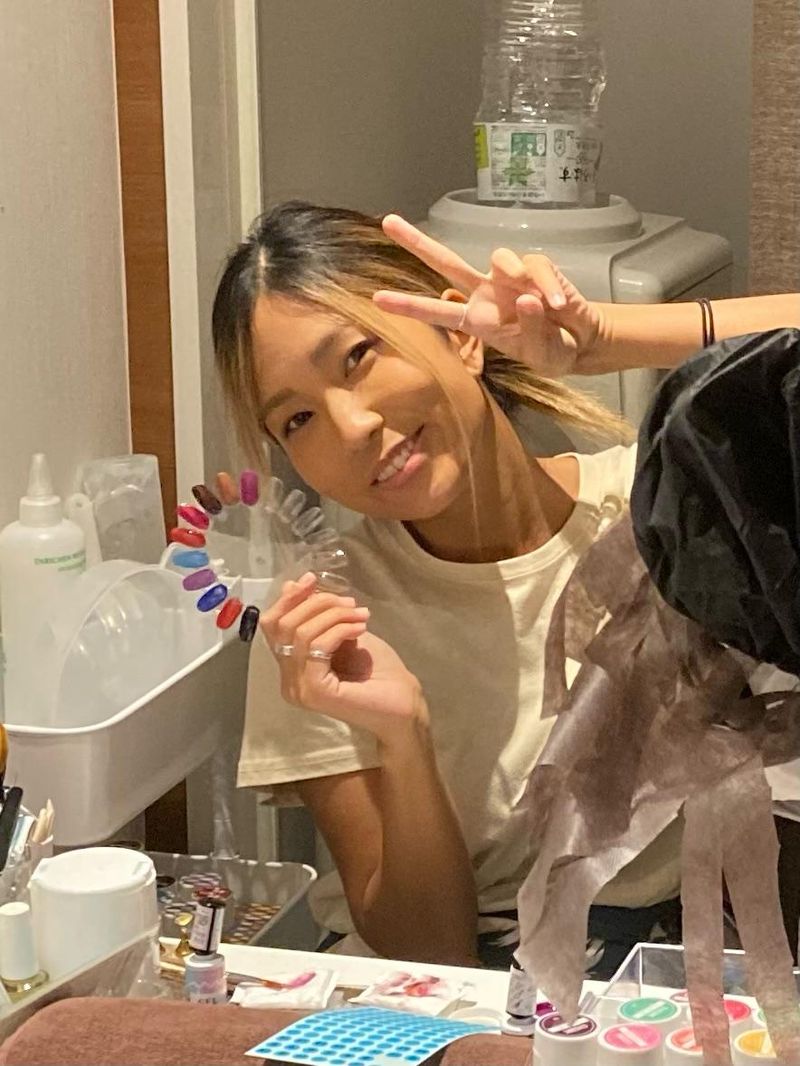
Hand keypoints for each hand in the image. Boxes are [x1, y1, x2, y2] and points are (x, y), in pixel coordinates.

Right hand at [260, 573, 427, 745]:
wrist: (404, 703)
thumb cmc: (377, 671)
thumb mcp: (342, 632)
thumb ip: (317, 615)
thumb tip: (291, 584)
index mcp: (292, 667)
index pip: (273, 626)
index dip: (289, 599)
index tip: (312, 578)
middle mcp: (288, 681)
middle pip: (283, 626)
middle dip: (317, 603)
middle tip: (350, 603)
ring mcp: (299, 688)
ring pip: (301, 633)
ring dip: (334, 615)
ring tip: (361, 615)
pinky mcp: (314, 690)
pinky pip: (317, 646)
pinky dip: (339, 629)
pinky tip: (361, 628)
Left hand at [373, 214, 603, 377]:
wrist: (581, 340)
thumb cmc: (551, 351)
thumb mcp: (540, 353)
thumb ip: (530, 329)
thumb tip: (525, 297)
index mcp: (477, 320)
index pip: (438, 312)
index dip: (409, 306)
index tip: (377, 300)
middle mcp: (485, 293)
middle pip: (446, 262)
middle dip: (418, 242)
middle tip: (387, 222)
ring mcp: (508, 277)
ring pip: (499, 256)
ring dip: (516, 273)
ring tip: (542, 305)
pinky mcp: (534, 267)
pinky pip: (534, 265)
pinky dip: (547, 284)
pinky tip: (559, 305)